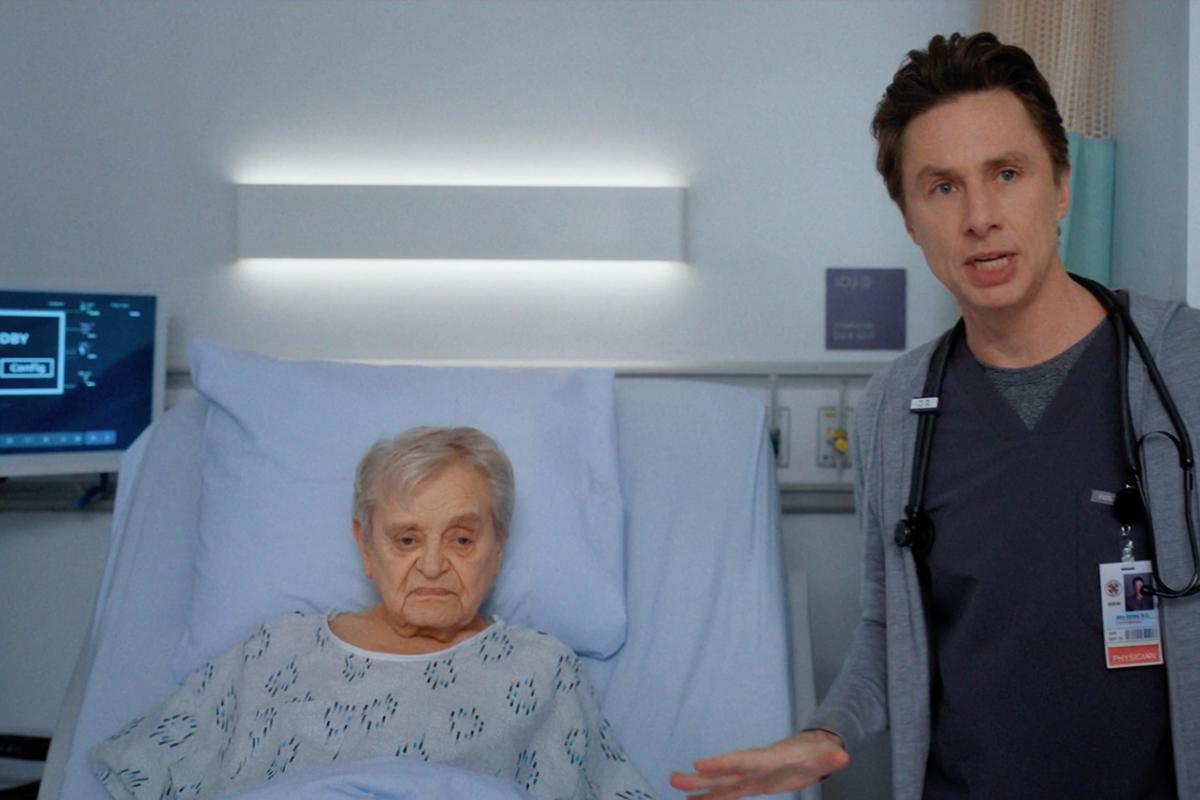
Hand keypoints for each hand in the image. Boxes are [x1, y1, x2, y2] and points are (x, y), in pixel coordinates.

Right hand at [668, 729, 849, 798]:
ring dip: (699, 786)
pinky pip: (728, 792)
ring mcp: (750, 776)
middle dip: (701, 776)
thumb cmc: (817, 754)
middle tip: (674, 778)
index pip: (743, 761)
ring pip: (721, 783)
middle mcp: (754, 767)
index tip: (699, 764)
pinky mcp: (751, 785)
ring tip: (674, 784)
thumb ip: (831, 756)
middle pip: (724, 772)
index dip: (722, 763)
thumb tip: (842, 755)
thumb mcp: (826, 756)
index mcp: (769, 759)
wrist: (811, 750)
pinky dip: (710, 796)